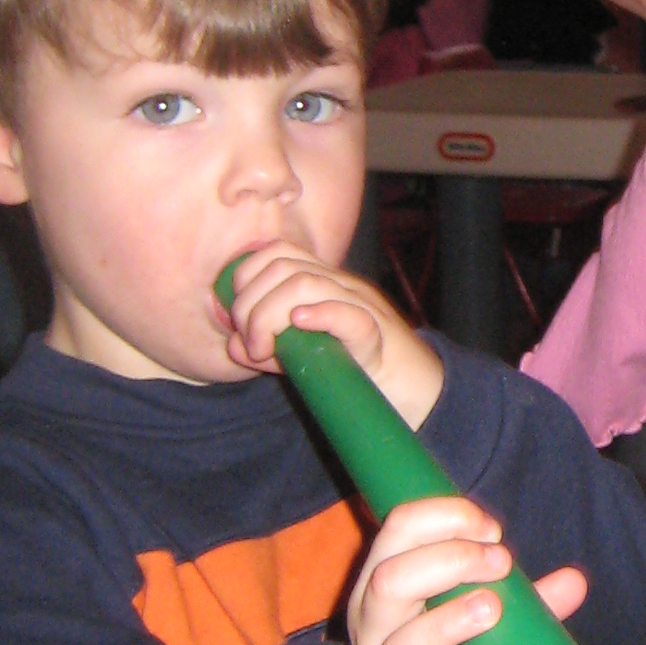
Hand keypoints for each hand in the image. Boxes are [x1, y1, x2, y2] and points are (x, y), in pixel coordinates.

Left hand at [223, 244, 443, 429]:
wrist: (412, 391)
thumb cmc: (356, 371)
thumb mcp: (303, 356)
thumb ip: (268, 348)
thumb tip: (233, 345)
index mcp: (324, 282)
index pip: (274, 253)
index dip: (244, 280)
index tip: (238, 323)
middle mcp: (340, 284)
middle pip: (280, 266)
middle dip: (250, 305)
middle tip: (253, 346)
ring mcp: (359, 304)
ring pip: (303, 283)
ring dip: (268, 316)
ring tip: (266, 351)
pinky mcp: (374, 332)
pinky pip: (344, 311)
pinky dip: (316, 314)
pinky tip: (299, 325)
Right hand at [347, 490, 588, 644]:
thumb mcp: (466, 621)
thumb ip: (519, 601)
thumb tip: (574, 580)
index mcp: (385, 593)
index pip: (397, 531)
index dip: (443, 518)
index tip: (492, 528)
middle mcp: (376, 637)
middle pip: (388, 584)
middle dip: (446, 560)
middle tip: (502, 560)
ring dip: (446, 625)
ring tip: (492, 608)